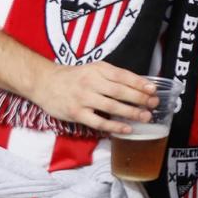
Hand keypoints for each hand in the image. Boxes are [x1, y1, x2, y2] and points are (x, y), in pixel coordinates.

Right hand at [29, 60, 154, 136]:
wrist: (44, 82)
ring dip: (131, 112)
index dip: (139, 83)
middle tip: (153, 103)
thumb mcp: (92, 69)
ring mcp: (83, 98)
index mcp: (97, 69)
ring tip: (145, 117)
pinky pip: (99, 122)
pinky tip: (127, 129)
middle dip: (139, 98)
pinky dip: (114, 126)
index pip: (122, 76)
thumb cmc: (73, 77)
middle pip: (120, 91)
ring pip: (111, 106)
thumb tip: (139, 85)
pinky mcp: (76, 113)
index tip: (153, 89)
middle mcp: (91, 82)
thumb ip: (112, 76)